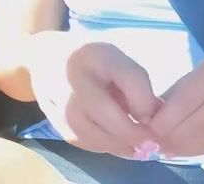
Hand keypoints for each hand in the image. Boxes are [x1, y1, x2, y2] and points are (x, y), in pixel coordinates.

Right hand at [26, 33, 163, 157]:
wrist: (45, 59)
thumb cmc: (91, 59)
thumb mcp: (116, 59)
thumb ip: (136, 83)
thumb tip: (152, 117)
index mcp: (96, 56)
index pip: (129, 78)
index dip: (146, 102)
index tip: (158, 114)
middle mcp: (75, 81)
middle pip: (108, 115)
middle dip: (134, 133)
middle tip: (152, 144)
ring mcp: (62, 105)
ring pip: (97, 136)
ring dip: (122, 146)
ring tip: (140, 148)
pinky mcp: (58, 125)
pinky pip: (88, 143)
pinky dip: (107, 147)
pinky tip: (120, 145)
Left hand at [148, 50, 203, 157]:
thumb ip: (182, 88)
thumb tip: (152, 113)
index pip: (189, 97)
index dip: (166, 118)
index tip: (147, 128)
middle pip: (200, 120)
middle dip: (172, 136)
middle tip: (153, 143)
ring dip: (184, 147)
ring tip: (166, 149)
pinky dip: (201, 149)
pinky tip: (185, 150)